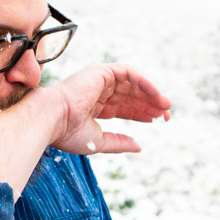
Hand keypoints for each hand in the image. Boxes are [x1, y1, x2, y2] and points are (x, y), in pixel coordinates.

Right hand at [34, 63, 171, 155]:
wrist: (53, 120)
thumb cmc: (68, 133)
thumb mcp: (99, 142)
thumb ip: (119, 142)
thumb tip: (139, 146)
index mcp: (95, 107)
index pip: (124, 108)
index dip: (142, 113)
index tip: (160, 121)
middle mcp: (98, 92)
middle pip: (131, 96)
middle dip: (150, 104)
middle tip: (167, 115)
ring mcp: (99, 81)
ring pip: (132, 84)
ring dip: (150, 93)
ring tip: (165, 105)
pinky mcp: (102, 72)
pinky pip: (129, 73)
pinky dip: (144, 81)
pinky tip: (156, 94)